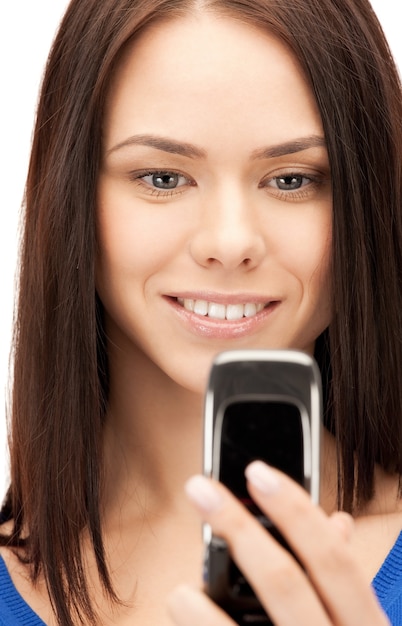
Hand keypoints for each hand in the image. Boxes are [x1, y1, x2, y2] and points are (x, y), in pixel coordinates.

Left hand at [167, 461, 389, 625]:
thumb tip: (338, 522)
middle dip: (239, 528)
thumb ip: (344, 581)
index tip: (256, 472)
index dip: (296, 511)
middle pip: (286, 583)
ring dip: (210, 612)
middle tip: (199, 490)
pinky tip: (184, 615)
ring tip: (180, 593)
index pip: (334, 560)